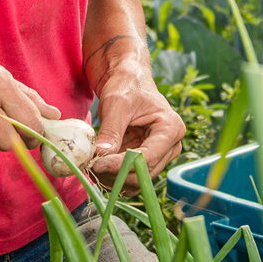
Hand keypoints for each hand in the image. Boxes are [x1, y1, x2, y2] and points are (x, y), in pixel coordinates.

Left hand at [88, 48, 184, 192]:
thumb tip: (101, 155)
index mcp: (171, 128)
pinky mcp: (149, 159)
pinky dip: (115, 177)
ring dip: (114, 178)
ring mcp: (161, 154)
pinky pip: (133, 176)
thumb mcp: (116, 104)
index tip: (97, 164)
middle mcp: (172, 145)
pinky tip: (100, 167)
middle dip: (116, 173)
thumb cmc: (127, 86)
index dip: (121, 165)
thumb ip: (111, 130)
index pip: (147, 157)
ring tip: (92, 166)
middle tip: (90, 166)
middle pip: (144, 172)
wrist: (128, 81)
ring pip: (138, 180)